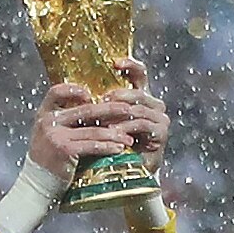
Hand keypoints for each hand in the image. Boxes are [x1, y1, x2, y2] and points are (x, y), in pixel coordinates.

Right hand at [28, 84, 135, 178]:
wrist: (38, 181)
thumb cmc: (49, 157)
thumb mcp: (52, 133)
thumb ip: (67, 121)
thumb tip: (96, 110)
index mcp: (44, 113)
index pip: (56, 91)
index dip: (74, 90)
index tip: (91, 95)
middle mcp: (48, 121)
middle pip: (85, 110)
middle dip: (110, 109)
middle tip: (128, 109)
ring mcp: (56, 135)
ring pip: (93, 130)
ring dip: (115, 134)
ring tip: (129, 138)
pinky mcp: (64, 150)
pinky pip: (92, 146)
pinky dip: (108, 147)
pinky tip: (119, 148)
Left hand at [108, 57, 169, 176]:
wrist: (123, 169)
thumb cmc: (109, 141)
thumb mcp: (101, 117)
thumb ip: (97, 102)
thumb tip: (72, 83)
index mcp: (140, 96)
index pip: (140, 73)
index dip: (130, 64)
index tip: (114, 63)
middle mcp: (154, 105)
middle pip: (139, 91)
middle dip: (119, 95)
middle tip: (101, 100)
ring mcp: (160, 119)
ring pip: (139, 108)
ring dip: (119, 113)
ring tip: (102, 118)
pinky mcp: (161, 134)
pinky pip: (143, 125)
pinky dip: (126, 127)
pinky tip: (112, 131)